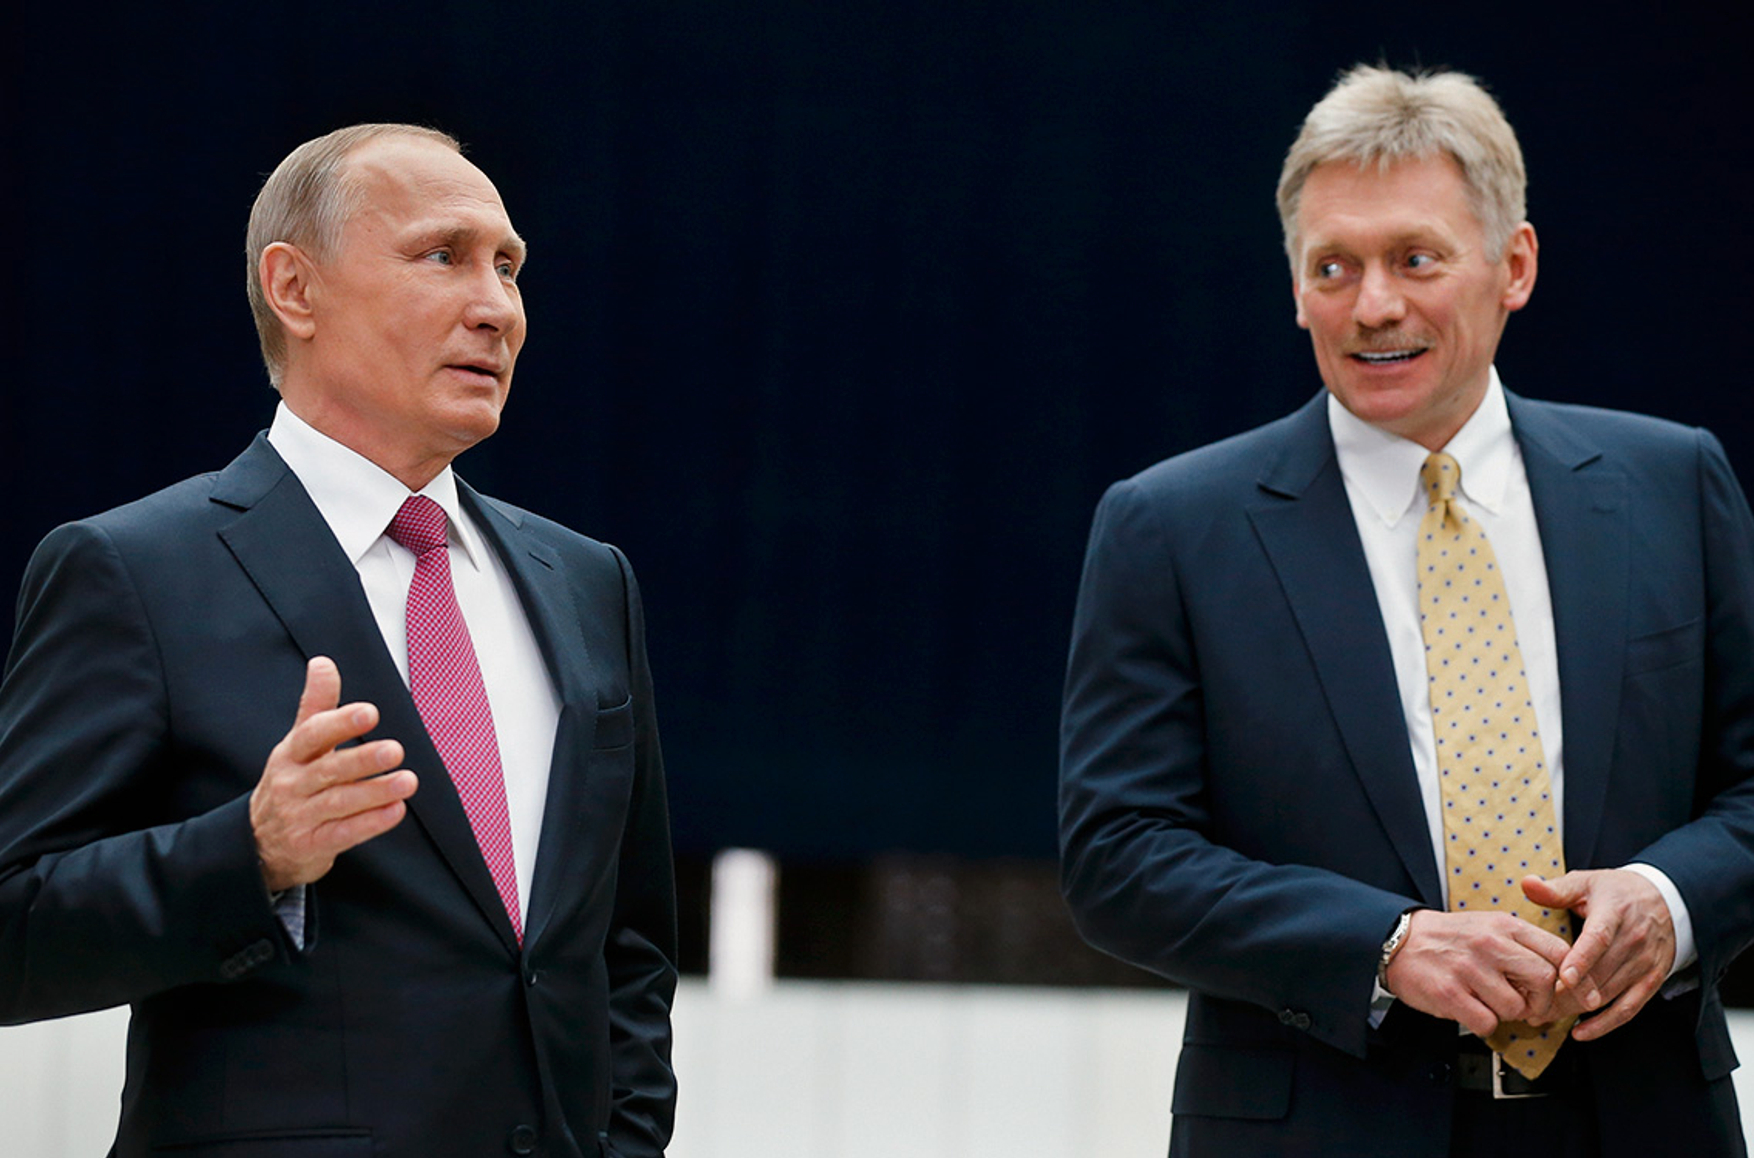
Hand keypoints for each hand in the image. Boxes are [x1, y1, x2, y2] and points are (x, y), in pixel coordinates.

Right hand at [251, 656, 417, 891]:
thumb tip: (323, 662)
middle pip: (328, 770)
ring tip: (407, 781)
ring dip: (375, 792)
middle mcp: (292, 784)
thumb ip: (316, 705)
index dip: (340, 723)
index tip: (370, 712)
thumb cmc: (290, 783)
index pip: (312, 734)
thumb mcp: (297, 744)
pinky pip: (343, 833)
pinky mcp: (312, 844)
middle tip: (395, 750)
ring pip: (339, 802)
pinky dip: (370, 823)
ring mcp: (300, 816)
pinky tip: (395, 811)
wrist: (258, 842)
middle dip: (363, 760)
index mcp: (291, 754)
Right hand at [1382, 909, 1570, 1036]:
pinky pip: (1487, 1023)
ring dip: (1507, 1014)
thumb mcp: (1491, 927)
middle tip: (1528, 1006)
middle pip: (1545, 980)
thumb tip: (1565, 976)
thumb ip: (1526, 946)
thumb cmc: (1452, 939)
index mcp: (1505, 925)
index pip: (1559, 951)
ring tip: (1489, 1002)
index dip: (1572, 978)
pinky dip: (1483, 1023)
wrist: (1398, 941)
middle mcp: (1489, 944)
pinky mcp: (1449, 993)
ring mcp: (1468, 969)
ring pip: (1516, 1007)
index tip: (1569, 993)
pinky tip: (1470, 1008)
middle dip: (1542, 1002)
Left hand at [1521, 870, 1674, 1040]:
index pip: (1598, 939)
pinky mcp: (1652, 980)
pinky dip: (1605, 1024)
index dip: (1580, 959)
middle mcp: (1633, 941)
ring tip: (1543, 1016)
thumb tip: (1527, 884)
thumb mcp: (1588, 882)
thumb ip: (1556, 888)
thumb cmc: (1617, 892)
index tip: (1562, 977)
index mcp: (1614, 914)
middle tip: (1532, 1005)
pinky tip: (1580, 1032)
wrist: (1665, 900)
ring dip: (1575, 1009)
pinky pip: (1629, 1009)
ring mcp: (1644, 964)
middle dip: (1564, 993)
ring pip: (1608, 994)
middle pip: (1598, 974)